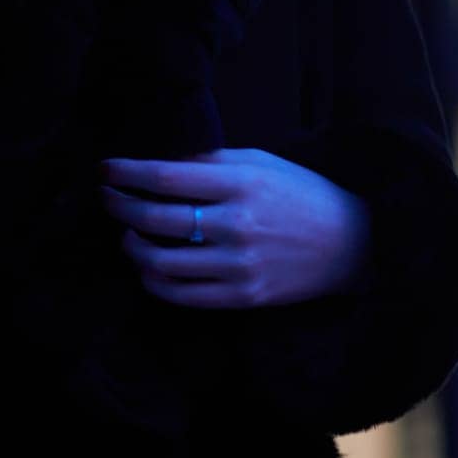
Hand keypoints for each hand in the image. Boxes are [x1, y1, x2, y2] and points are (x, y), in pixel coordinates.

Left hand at [97, 147, 371, 308]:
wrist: (353, 243)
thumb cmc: (302, 193)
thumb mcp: (261, 162)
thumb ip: (212, 161)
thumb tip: (161, 162)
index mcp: (241, 183)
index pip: (166, 177)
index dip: (127, 173)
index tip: (104, 169)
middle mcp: (236, 224)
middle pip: (154, 218)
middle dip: (118, 206)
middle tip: (107, 198)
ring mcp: (238, 265)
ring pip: (159, 262)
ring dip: (131, 247)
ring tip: (128, 234)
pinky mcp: (243, 297)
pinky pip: (181, 295)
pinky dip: (153, 282)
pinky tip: (148, 268)